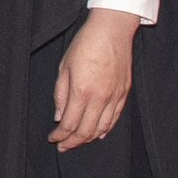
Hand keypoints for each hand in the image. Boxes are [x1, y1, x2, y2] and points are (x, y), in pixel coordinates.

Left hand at [51, 8, 141, 149]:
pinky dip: (105, 129)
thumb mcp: (64, 67)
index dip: (60, 136)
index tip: (53, 138)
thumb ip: (60, 94)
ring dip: (88, 138)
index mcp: (81, 91)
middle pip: (86, 131)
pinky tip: (98, 133)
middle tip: (63, 146)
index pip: (69, 124)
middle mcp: (100, 98)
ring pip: (102, 128)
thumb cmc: (85, 44)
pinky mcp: (124, 93)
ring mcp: (114, 97)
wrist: (112, 30)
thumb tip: (59, 117)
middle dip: (72, 142)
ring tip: (77, 141)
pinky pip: (115, 118)